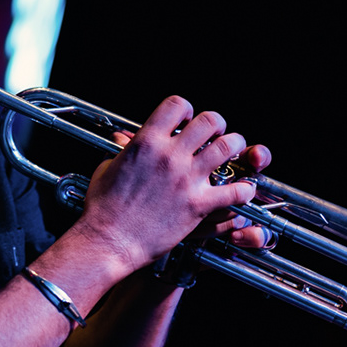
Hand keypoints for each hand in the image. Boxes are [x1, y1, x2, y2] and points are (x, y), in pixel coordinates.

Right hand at [73, 97, 266, 272]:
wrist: (109, 241)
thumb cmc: (103, 209)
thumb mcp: (106, 169)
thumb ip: (121, 151)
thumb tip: (122, 140)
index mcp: (146, 142)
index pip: (176, 105)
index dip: (186, 110)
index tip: (187, 121)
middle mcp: (169, 156)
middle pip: (209, 120)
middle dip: (217, 124)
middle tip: (216, 134)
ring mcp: (186, 179)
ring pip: (227, 146)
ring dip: (235, 146)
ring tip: (233, 152)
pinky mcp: (198, 205)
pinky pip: (235, 191)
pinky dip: (243, 190)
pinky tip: (242, 191)